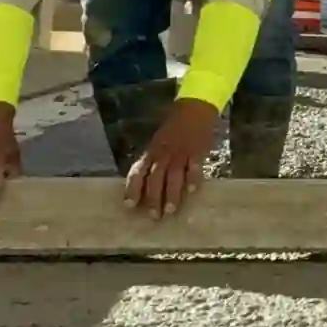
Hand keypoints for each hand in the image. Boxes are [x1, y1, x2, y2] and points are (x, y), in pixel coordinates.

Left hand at [124, 100, 217, 218]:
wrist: (194, 109)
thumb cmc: (174, 128)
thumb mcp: (158, 142)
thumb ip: (154, 161)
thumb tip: (145, 184)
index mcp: (152, 152)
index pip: (138, 172)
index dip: (132, 189)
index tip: (129, 206)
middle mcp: (163, 154)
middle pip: (156, 179)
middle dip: (153, 199)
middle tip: (154, 217)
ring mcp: (181, 153)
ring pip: (174, 177)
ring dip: (171, 194)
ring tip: (170, 211)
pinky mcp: (197, 152)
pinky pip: (194, 167)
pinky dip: (193, 179)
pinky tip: (192, 191)